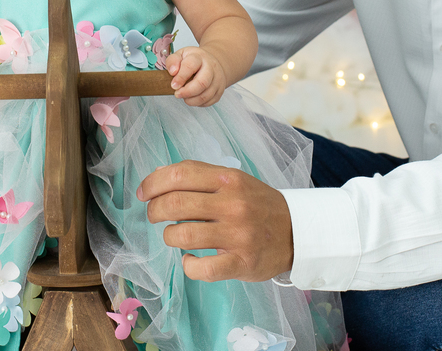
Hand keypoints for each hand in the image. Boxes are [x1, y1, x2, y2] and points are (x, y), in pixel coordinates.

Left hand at [137, 160, 292, 281]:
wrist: (297, 232)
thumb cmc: (257, 205)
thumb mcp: (233, 181)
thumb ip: (199, 177)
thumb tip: (157, 178)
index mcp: (228, 179)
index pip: (180, 174)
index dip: (153, 183)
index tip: (143, 193)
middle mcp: (232, 204)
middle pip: (175, 204)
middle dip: (155, 211)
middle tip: (154, 216)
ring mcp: (237, 235)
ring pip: (182, 235)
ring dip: (170, 236)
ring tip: (175, 236)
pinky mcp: (241, 263)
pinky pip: (201, 268)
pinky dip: (188, 265)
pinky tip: (191, 260)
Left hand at [164, 46, 227, 105]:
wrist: (212, 63)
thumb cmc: (194, 60)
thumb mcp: (181, 55)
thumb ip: (173, 61)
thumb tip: (173, 72)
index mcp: (199, 57)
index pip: (190, 66)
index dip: (180, 78)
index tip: (173, 85)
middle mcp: (211, 68)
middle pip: (202, 83)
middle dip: (187, 92)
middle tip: (177, 94)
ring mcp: (217, 80)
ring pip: (206, 95)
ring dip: (191, 100)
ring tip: (184, 97)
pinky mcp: (219, 91)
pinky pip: (209, 102)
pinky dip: (198, 103)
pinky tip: (193, 98)